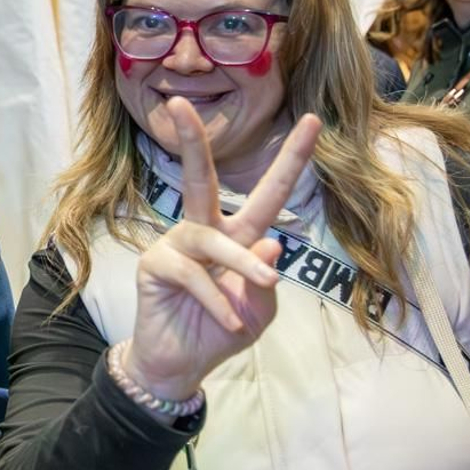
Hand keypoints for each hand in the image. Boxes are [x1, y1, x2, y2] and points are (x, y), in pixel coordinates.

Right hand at [124, 99, 321, 402]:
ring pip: (212, 238)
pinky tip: (227, 320)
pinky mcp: (155, 267)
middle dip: (193, 142)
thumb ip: (264, 282)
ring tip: (260, 287)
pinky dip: (217, 300)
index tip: (314, 120)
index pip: (268, 193)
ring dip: (240, 262)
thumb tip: (271, 241)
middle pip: (201, 180)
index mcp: (238, 235)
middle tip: (179, 104)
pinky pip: (194, 275)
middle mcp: (205, 231)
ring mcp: (176, 246)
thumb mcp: (259, 312)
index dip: (291, 159)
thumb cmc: (221, 330)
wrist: (181, 364)